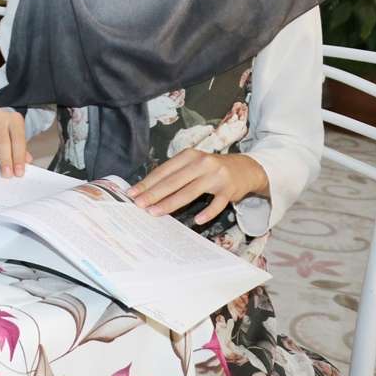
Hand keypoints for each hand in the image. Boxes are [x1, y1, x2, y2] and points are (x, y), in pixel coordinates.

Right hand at [0, 107, 32, 176]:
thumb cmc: (5, 130)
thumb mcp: (15, 136)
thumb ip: (20, 149)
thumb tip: (26, 162)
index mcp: (14, 119)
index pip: (18, 140)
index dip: (18, 157)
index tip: (18, 172)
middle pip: (2, 140)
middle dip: (5, 160)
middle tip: (6, 174)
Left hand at [129, 150, 268, 224]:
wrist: (244, 168)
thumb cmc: (209, 169)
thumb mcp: (192, 164)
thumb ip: (173, 174)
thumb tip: (147, 189)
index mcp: (188, 155)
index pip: (163, 171)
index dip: (147, 183)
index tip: (132, 193)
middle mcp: (201, 163)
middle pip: (173, 181)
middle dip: (154, 194)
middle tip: (139, 205)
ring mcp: (216, 176)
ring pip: (190, 192)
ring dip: (171, 203)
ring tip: (156, 212)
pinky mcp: (229, 190)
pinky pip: (216, 204)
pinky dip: (208, 212)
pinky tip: (198, 220)